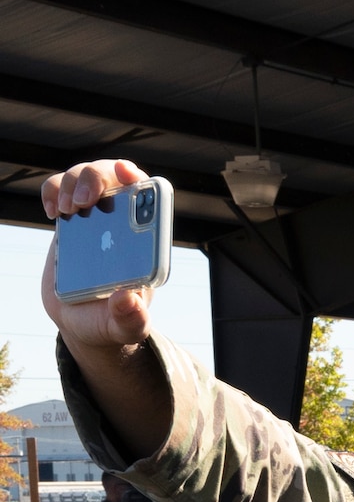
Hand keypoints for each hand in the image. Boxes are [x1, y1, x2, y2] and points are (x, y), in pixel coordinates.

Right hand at [41, 159, 155, 364]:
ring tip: (67, 210)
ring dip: (74, 180)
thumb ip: (130, 318)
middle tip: (84, 201)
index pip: (152, 198)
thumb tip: (128, 299)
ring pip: (87, 175)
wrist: (80, 320)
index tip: (128, 175)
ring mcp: (96, 217)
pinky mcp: (71, 219)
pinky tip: (52, 211)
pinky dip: (53, 189)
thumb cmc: (110, 321)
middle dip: (98, 176)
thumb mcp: (123, 327)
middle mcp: (124, 224)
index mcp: (146, 243)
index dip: (141, 180)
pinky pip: (60, 187)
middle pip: (117, 177)